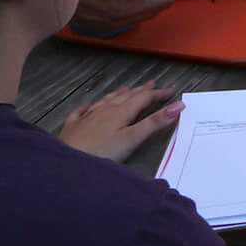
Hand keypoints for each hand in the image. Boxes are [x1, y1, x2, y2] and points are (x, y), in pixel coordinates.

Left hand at [58, 83, 180, 160]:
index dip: (158, 94)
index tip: (171, 91)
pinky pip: (80, 112)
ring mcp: (87, 117)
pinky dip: (87, 106)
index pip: (143, 98)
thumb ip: (155, 122)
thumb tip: (178, 106)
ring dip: (118, 94)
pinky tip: (87, 105)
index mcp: (121, 112)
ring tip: (126, 89)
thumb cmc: (102, 152)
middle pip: (126, 97)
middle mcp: (104, 110)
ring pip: (105, 101)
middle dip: (140, 91)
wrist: (67, 161)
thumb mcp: (133, 139)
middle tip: (151, 84)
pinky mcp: (72, 127)